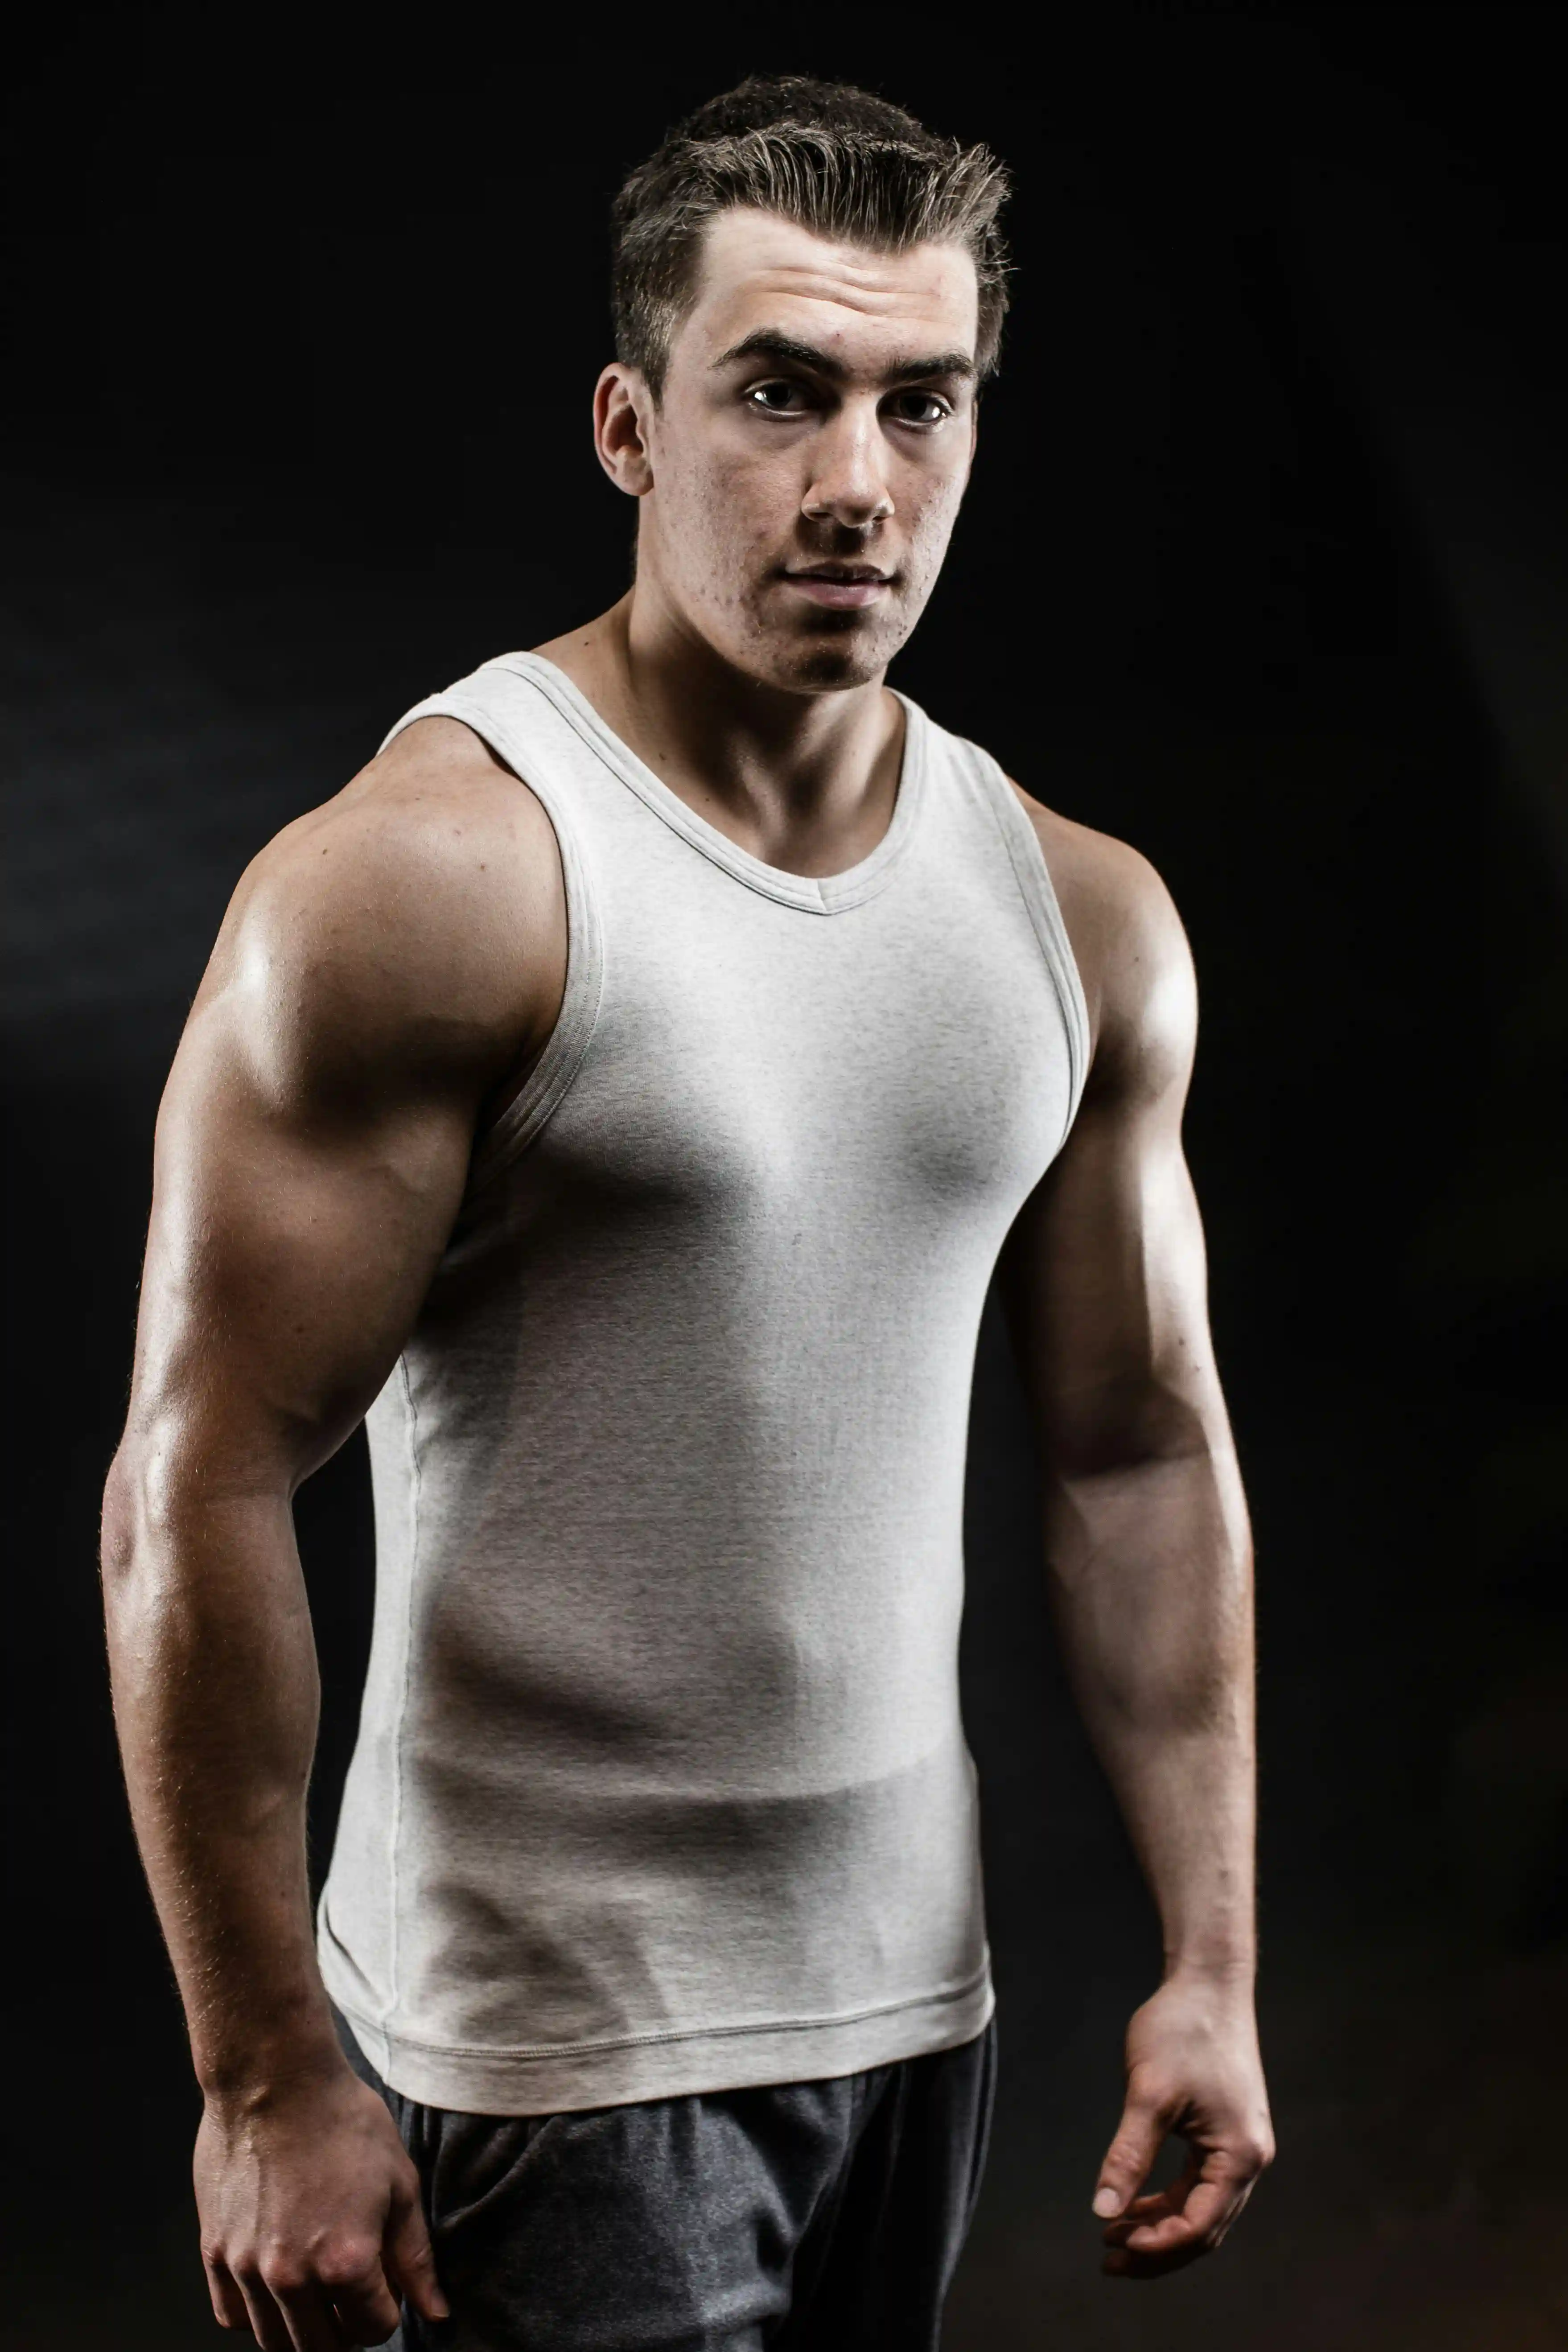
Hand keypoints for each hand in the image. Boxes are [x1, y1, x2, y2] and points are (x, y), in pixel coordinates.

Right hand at [194, 2061, 450, 2348]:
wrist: (274, 2079)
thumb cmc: (342, 2122)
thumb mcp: (399, 2184)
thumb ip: (415, 2258)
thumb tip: (436, 2312)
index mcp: (346, 2261)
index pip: (373, 2330)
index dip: (386, 2310)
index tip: (384, 2284)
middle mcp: (292, 2276)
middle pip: (321, 2349)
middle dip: (345, 2330)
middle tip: (351, 2296)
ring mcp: (246, 2267)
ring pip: (274, 2342)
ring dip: (301, 2329)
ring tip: (317, 2291)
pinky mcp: (214, 2251)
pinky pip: (231, 2314)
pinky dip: (255, 2312)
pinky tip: (275, 2282)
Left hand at [1092, 1972, 1272, 2278]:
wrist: (1208, 1983)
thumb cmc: (1181, 2030)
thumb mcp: (1149, 2094)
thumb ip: (1128, 2155)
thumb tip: (1102, 2210)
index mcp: (1239, 2155)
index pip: (1198, 2225)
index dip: (1155, 2245)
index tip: (1110, 2244)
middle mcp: (1249, 2159)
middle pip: (1204, 2228)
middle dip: (1156, 2249)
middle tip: (1106, 2258)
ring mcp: (1241, 2147)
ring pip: (1201, 2209)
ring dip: (1159, 2227)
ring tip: (1112, 2235)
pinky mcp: (1227, 2134)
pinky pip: (1199, 2184)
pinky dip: (1167, 2199)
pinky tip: (1132, 2201)